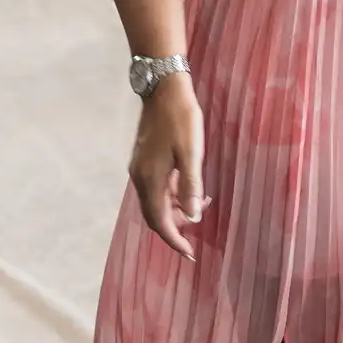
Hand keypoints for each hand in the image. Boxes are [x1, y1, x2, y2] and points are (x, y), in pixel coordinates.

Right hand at [128, 74, 207, 259]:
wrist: (163, 88)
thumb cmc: (180, 118)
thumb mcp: (192, 153)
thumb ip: (191, 186)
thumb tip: (194, 218)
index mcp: (150, 179)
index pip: (159, 221)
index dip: (173, 240)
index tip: (189, 254)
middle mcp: (140, 177)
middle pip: (155, 214)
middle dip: (175, 228)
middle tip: (197, 233)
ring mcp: (141, 167)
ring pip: (156, 200)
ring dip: (176, 208)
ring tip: (201, 204)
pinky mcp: (145, 158)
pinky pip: (157, 186)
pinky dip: (173, 193)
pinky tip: (190, 186)